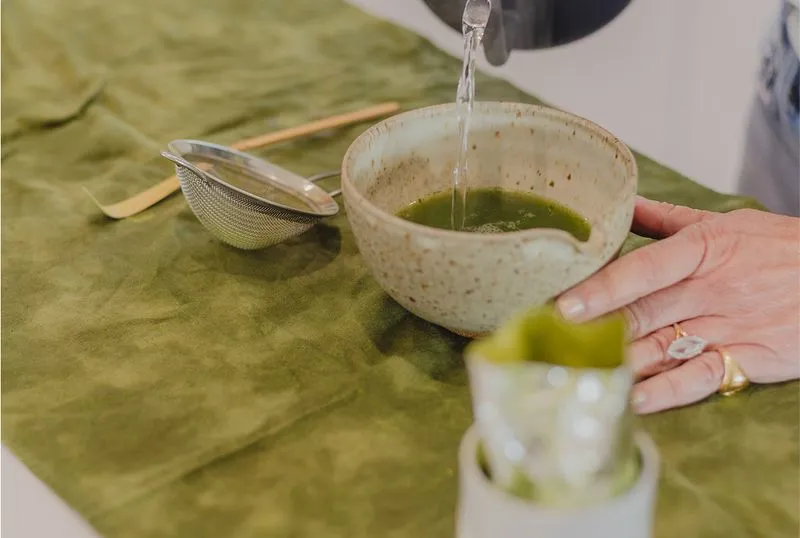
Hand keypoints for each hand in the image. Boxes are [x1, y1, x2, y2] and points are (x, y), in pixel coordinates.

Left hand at [556, 196, 799, 413]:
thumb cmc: (779, 248)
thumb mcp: (727, 224)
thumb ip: (668, 220)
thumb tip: (622, 204)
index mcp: (704, 250)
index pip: (643, 269)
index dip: (601, 288)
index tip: (560, 304)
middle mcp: (711, 289)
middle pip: (641, 313)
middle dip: (592, 329)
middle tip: (548, 342)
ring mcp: (730, 326)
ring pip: (661, 348)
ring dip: (616, 363)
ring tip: (575, 372)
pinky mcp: (748, 359)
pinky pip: (699, 378)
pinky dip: (664, 392)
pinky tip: (630, 399)